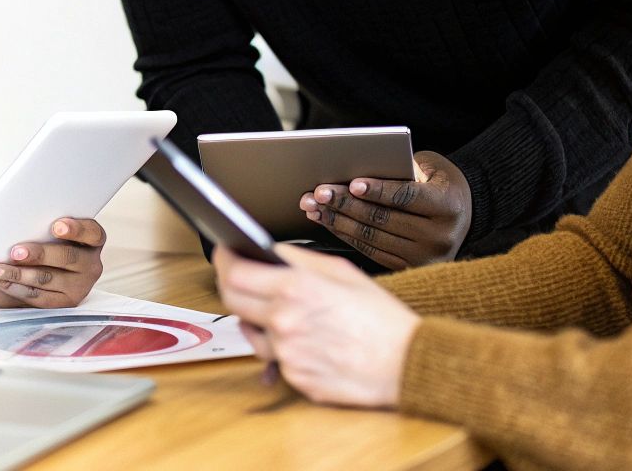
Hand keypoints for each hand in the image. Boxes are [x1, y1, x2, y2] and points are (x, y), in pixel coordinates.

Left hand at [0, 218, 105, 307]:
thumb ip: (43, 227)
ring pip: (46, 279)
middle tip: (15, 252)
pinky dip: (14, 287)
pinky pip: (37, 296)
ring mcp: (79, 287)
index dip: (76, 229)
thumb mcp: (51, 232)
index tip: (56, 227)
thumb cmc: (46, 240)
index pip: (92, 233)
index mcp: (92, 241)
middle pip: (67, 257)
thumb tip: (18, 223)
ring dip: (17, 273)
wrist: (41, 269)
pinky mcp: (63, 304)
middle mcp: (91, 264)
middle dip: (39, 254)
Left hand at [214, 243, 419, 407]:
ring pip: (253, 334)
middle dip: (232, 287)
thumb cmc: (381, 318)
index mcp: (295, 290)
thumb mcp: (342, 272)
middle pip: (232, 302)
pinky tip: (308, 341)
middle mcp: (283, 323)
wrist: (407, 364)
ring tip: (289, 314)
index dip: (224, 261)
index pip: (234, 274)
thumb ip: (298, 260)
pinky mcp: (294, 380)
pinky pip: (275, 360)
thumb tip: (268, 252)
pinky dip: (282, 348)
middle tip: (242, 279)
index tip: (224, 253)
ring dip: (259, 321)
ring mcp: (286, 356)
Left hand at [301, 150, 471, 268]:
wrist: (462, 217)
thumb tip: (360, 170)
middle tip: (319, 192)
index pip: (407, 197)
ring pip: (372, 236)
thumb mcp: (432, 169)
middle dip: (346, 204)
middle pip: (383, 219)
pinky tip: (328, 222)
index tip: (352, 183)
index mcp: (448, 207)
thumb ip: (404, 168)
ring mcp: (424, 257)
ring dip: (338, 221)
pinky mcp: (409, 268)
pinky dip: (345, 235)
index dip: (378, 190)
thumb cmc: (440, 185)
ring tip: (315, 206)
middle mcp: (440, 237)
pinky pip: (370, 250)